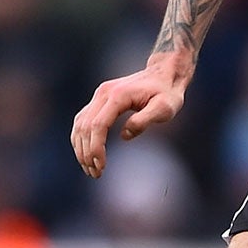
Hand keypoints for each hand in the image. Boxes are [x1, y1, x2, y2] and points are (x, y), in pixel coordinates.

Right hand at [70, 57, 188, 177]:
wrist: (164, 74)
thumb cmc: (167, 93)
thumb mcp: (164, 108)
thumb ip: (144, 120)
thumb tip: (124, 136)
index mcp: (118, 96)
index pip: (98, 125)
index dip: (96, 148)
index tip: (101, 166)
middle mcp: (103, 93)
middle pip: (85, 126)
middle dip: (87, 152)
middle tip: (95, 174)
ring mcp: (100, 95)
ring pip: (80, 124)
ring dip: (81, 147)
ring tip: (89, 168)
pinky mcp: (100, 99)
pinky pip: (83, 120)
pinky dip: (81, 138)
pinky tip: (86, 152)